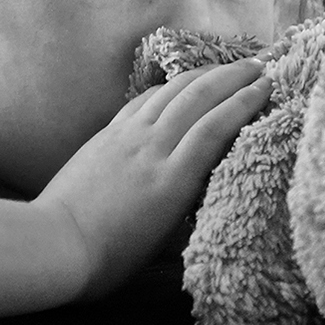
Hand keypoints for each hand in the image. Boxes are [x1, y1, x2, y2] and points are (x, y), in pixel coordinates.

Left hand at [36, 58, 272, 299]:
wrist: (54, 244)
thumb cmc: (112, 258)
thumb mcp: (166, 240)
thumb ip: (193, 203)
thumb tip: (214, 181)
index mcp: (173, 180)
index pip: (218, 126)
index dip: (246, 102)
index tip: (269, 87)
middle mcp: (153, 148)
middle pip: (199, 97)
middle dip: (233, 77)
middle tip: (260, 66)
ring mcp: (128, 136)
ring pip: (172, 91)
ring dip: (205, 73)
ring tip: (229, 66)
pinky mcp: (108, 133)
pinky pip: (145, 99)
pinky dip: (170, 86)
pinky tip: (181, 84)